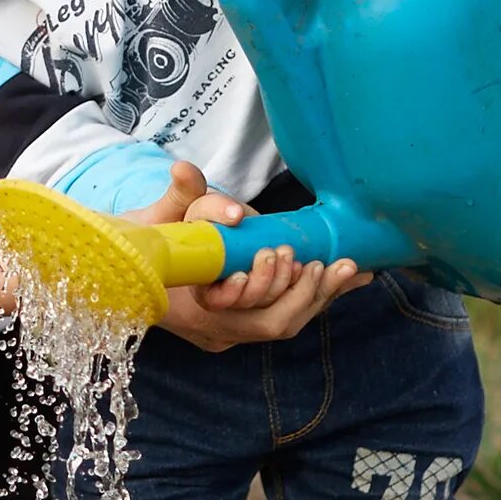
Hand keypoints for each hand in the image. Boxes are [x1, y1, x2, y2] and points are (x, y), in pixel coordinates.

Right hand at [129, 160, 368, 349]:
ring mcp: (238, 329)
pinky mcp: (257, 320)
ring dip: (319, 295)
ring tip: (347, 267)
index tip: (276, 254)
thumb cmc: (153, 242)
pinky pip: (293, 313)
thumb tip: (186, 170)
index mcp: (191, 305)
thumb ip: (178, 195)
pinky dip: (320, 295)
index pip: (228, 308)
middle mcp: (216, 327)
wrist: (149, 269)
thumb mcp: (159, 216)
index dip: (258, 287)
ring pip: (285, 322)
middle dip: (301, 292)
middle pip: (268, 323)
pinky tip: (351, 277)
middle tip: (320, 261)